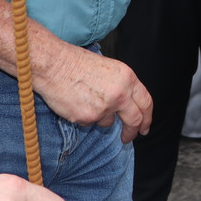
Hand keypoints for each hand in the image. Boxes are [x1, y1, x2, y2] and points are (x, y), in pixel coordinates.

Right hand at [33, 44, 152, 142]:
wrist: (54, 65)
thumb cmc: (76, 62)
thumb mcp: (108, 68)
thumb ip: (121, 86)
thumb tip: (126, 105)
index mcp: (127, 78)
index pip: (146, 102)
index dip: (147, 117)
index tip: (145, 127)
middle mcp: (120, 94)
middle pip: (134, 120)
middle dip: (132, 132)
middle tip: (127, 137)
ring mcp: (105, 107)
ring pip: (108, 121)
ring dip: (99, 116)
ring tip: (84, 98)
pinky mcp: (89, 117)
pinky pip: (90, 122)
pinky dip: (84, 116)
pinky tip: (75, 101)